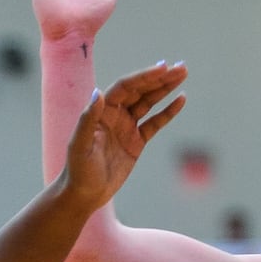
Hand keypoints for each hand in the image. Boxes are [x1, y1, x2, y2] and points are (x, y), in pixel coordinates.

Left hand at [55, 62, 186, 209]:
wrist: (84, 194)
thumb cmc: (77, 170)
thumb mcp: (80, 145)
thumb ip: (89, 119)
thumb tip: (97, 92)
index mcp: (102, 111)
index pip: (126, 87)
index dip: (144, 77)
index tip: (163, 68)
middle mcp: (115, 115)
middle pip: (140, 90)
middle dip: (160, 78)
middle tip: (180, 67)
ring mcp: (127, 127)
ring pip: (149, 102)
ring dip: (166, 89)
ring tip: (182, 75)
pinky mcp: (137, 142)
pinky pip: (155, 122)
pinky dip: (168, 111)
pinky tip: (181, 99)